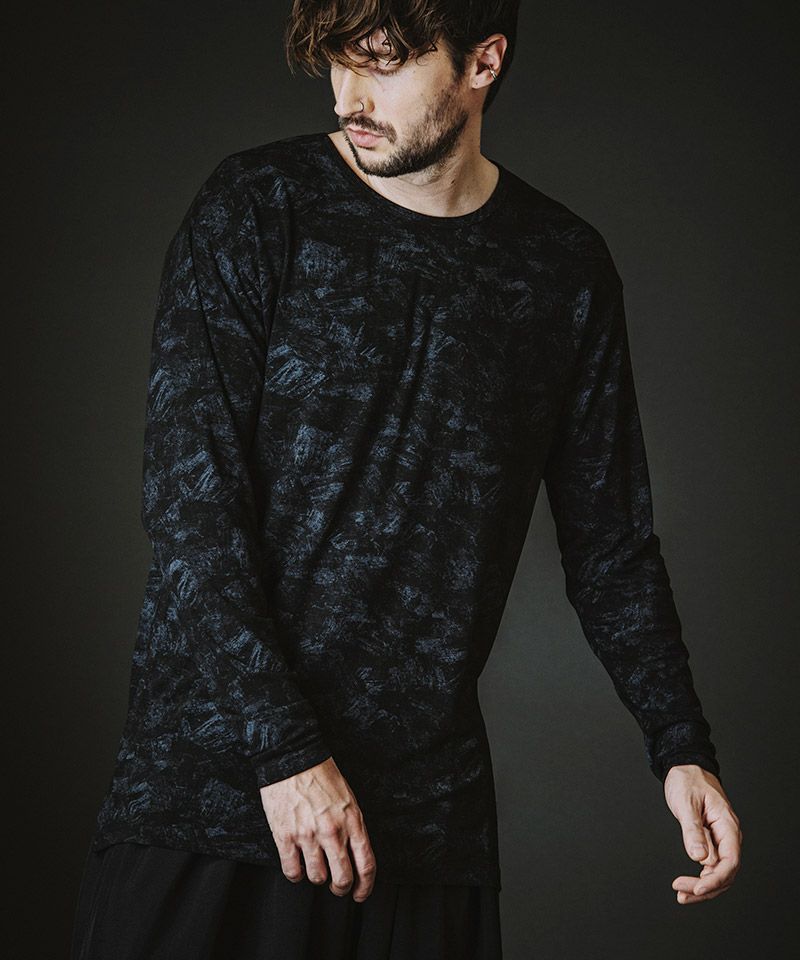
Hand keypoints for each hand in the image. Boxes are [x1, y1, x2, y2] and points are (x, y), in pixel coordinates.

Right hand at [259, 755, 376, 900]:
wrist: (292, 757)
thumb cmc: (321, 774)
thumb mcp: (348, 798)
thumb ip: (352, 827)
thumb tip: (355, 855)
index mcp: (352, 820)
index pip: (366, 864)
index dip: (365, 886)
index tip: (360, 893)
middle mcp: (332, 831)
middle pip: (342, 878)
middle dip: (341, 887)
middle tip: (337, 885)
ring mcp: (307, 835)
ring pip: (317, 877)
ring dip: (317, 877)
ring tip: (314, 864)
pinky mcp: (285, 836)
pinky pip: (292, 871)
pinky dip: (295, 874)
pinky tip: (297, 864)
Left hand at [664, 764, 741, 903]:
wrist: (684, 767)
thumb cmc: (687, 780)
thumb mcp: (687, 803)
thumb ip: (693, 830)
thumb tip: (699, 857)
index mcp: (727, 824)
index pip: (730, 860)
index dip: (716, 879)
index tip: (697, 888)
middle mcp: (727, 835)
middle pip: (725, 872)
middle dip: (706, 887)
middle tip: (682, 893)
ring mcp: (720, 839)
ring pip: (717, 872)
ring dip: (702, 886)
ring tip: (681, 894)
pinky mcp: (710, 840)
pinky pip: (710, 865)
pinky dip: (699, 877)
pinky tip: (687, 884)